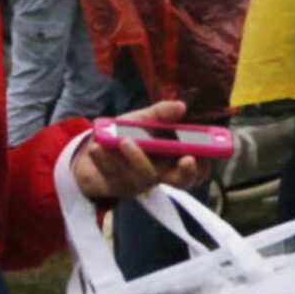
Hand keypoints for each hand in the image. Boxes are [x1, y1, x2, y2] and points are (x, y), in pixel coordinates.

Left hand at [69, 100, 207, 201]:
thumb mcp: (141, 120)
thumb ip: (160, 114)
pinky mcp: (118, 187)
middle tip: (186, 158)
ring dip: (138, 159)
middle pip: (181, 182)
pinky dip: (106, 160)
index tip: (201, 155)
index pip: (196, 169)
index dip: (203, 167)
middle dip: (186, 173)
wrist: (92, 147)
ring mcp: (140, 183)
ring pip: (146, 178)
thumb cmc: (124, 134)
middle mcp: (160, 173)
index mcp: (171, 158)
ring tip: (125, 141)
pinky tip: (98, 147)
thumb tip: (181, 106)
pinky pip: (115, 177)